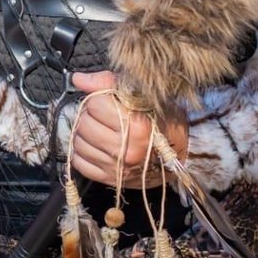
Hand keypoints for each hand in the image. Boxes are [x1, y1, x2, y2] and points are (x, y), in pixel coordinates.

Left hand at [69, 71, 188, 190]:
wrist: (178, 153)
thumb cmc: (162, 121)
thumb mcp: (142, 95)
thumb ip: (108, 83)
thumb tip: (78, 79)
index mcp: (138, 126)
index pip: (95, 104)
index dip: (98, 98)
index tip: (106, 100)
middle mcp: (127, 150)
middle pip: (84, 124)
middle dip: (89, 115)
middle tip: (101, 114)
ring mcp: (117, 167)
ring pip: (78, 143)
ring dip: (83, 133)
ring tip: (98, 128)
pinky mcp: (110, 179)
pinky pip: (79, 163)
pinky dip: (82, 152)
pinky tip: (94, 145)